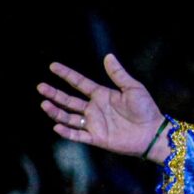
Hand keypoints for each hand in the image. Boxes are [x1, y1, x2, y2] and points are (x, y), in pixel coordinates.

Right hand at [38, 54, 170, 161]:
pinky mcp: (97, 138)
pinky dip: (67, 132)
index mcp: (102, 95)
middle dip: (54, 94)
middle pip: (69, 100)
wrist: (153, 132)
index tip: (52, 66)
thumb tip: (108, 56)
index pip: (80, 83)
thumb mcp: (133, 88)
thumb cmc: (146, 109)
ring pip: (69, 117)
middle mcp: (94, 109)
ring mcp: (94, 124)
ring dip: (56, 112)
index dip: (66, 75)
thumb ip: (118, 74)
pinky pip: (78, 135)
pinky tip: (56, 126)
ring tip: (44, 104)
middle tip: (40, 87)